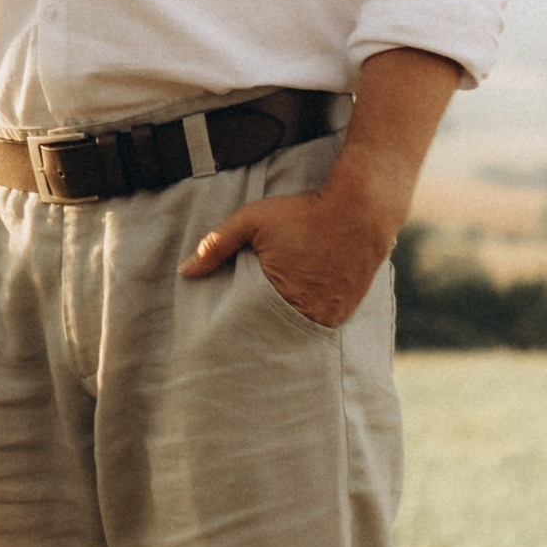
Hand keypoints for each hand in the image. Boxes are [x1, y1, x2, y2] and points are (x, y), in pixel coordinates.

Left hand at [182, 179, 392, 326]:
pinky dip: (309, 320)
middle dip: (260, 332)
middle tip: (246, 333)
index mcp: (280, 298)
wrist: (361, 212)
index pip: (248, 326)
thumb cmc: (303, 214)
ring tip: (272, 322)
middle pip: (274, 334)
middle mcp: (308, 314)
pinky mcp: (346, 312)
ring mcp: (330, 316)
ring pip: (298, 332)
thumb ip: (217, 245)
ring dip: (286, 327)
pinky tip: (300, 310)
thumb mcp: (252, 221)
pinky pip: (321, 326)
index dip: (237, 326)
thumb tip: (185, 271)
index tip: (226, 328)